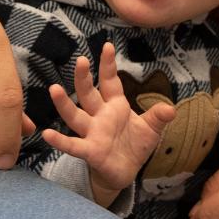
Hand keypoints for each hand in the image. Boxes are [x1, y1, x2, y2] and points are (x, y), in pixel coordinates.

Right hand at [42, 43, 177, 206]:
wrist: (125, 172)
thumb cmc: (135, 146)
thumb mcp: (151, 129)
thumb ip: (158, 117)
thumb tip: (171, 109)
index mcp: (115, 106)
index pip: (110, 81)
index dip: (108, 65)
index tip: (107, 46)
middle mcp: (100, 116)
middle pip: (89, 94)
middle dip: (84, 78)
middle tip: (80, 60)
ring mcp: (92, 132)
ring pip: (75, 115)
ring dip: (64, 103)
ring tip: (54, 89)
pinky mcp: (90, 151)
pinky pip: (73, 145)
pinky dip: (60, 141)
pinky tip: (47, 134)